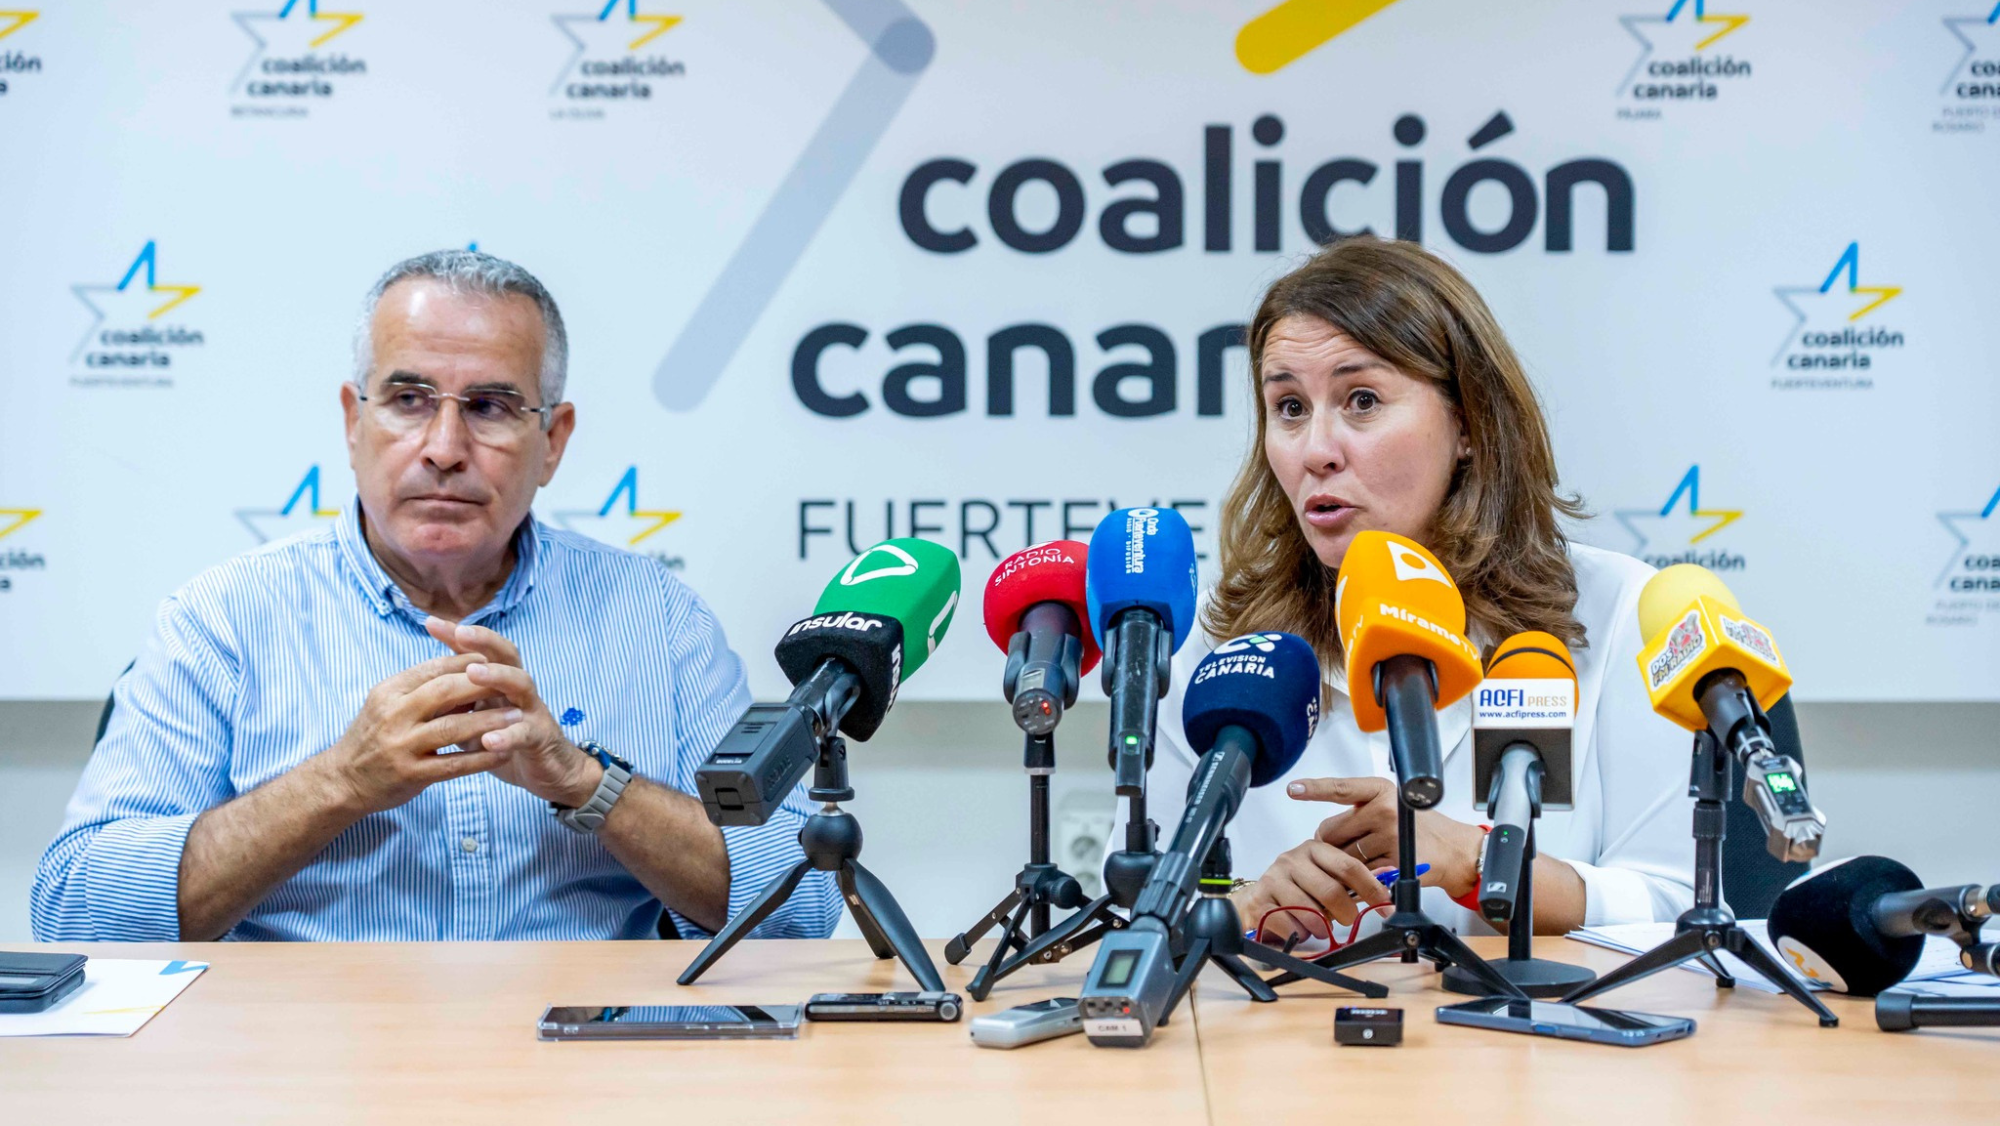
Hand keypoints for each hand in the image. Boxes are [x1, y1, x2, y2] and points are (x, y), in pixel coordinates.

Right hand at [318, 652, 517, 814]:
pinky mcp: (411, 774)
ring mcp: (401, 746)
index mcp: (389, 692)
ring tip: (517, 716)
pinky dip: (482, 758)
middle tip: (512, 684)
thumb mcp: (389, 703)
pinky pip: (454, 764)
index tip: (494, 661)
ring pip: (453, 727)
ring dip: (489, 721)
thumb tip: (466, 670)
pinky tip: (503, 753)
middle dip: (483, 686)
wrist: (342, 780)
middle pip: (445, 692)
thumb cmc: (374, 736)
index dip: (467, 663)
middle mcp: (393, 715)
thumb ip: (422, 688)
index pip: (433, 668)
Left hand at [424, 617, 600, 807]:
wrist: (547, 771)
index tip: (430, 622)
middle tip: (460, 632)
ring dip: (497, 676)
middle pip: (506, 655)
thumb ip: (456, 702)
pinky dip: (508, 735)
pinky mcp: (541, 738)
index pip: (481, 651)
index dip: (458, 635)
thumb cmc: (506, 740)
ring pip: (521, 684)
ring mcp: (532, 711)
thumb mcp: (476, 718)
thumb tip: (419, 687)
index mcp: (500, 682)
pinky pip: (526, 733)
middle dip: (484, 641)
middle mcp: (518, 690)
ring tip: (473, 673)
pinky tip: (488, 741)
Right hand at [1235, 837, 1392, 935]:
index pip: (1349, 866)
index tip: (1386, 906)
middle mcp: (1291, 860)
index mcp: (1313, 849)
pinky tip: (1298, 929)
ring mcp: (1273, 880)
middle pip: (1331, 890)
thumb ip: (1351, 882)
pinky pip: (1291, 925)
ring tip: (1319, 927)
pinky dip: (1300, 934)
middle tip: (1347, 920)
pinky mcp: (1260, 902)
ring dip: (1321, 927)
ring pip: (1311, 912)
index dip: (1372, 888)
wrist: (1255, 902)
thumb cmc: (1296, 891)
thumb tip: (1389, 885)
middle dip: (1346, 913)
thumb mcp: (1324, 879)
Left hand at [1288, 776, 1487, 898]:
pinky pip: (1358, 875)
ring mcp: (1389, 836)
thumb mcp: (1390, 806)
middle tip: (1354, 846)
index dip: (1314, 789)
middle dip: (1332, 844)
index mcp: (1380, 791)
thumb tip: (1322, 836)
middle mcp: (1384, 810)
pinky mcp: (1393, 862)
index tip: (1293, 788)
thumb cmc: (1416, 828)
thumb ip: (1359, 813)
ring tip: (1371, 859)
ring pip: (1341, 857)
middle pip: (1330, 832)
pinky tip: (1375, 873)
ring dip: (1345, 865)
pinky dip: (1359, 880)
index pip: (1340, 789)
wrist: (1453, 850)